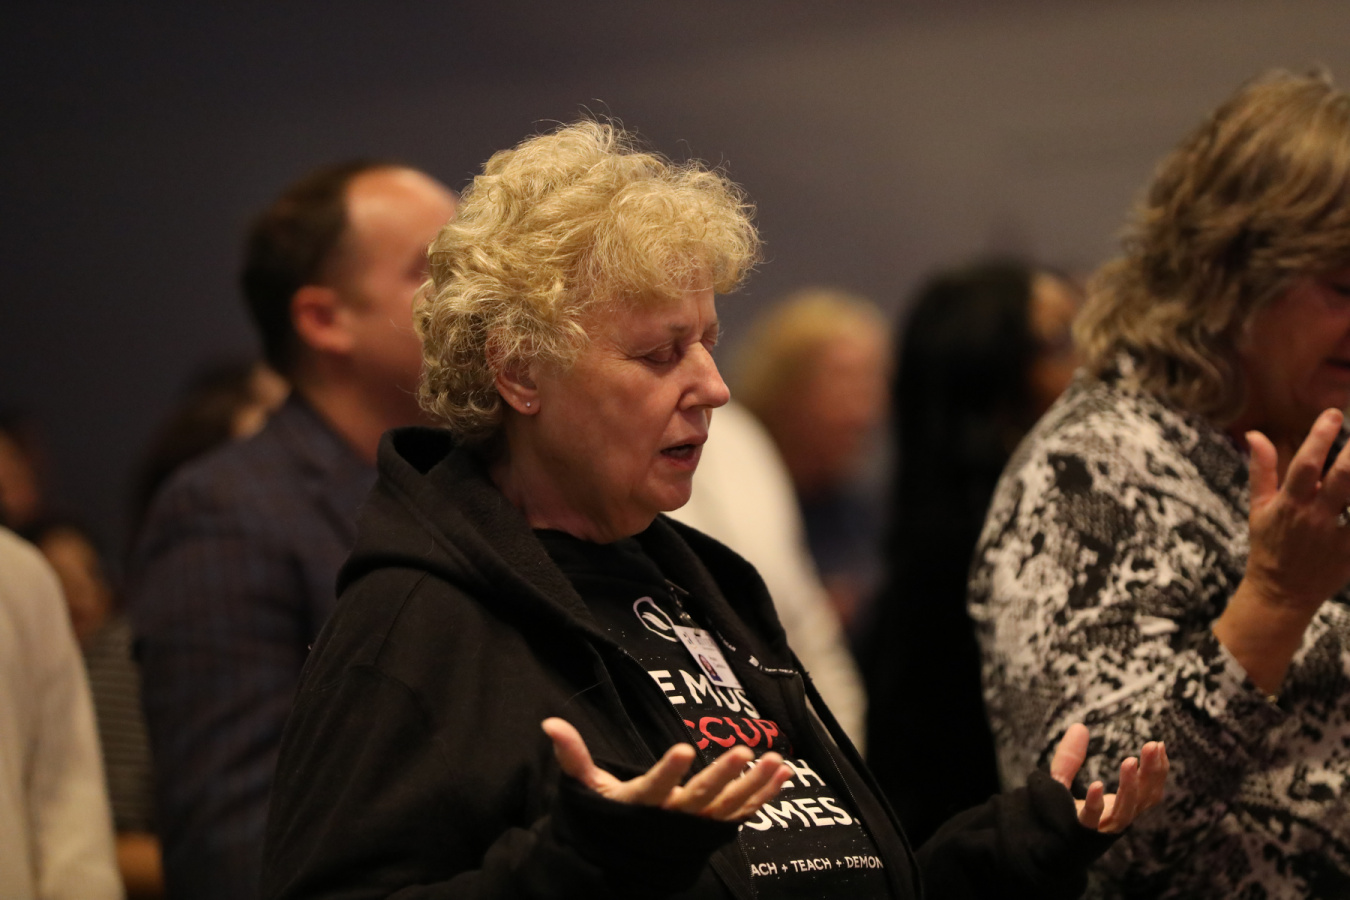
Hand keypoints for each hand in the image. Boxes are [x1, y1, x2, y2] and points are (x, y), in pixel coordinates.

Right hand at [542, 717, 791, 820]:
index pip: (655, 786)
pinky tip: (783, 775)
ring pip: (729, 806)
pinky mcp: (713, 829)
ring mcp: (696, 826)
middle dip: (722, 775)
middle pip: (700, 797)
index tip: (683, 748)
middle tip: (742, 752)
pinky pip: (743, 814)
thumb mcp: (586, 789)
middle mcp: (672, 818)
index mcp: (640, 805)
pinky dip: (764, 796)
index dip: (668, 771)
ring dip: (754, 784)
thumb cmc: (604, 819)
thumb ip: (573, 756)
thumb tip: (549, 722)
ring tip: (776, 760)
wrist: (621, 865)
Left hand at [1050, 723, 1167, 832]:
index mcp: (1119, 807)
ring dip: (1130, 787)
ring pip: (1125, 811)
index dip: (1158, 770)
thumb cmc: (1058, 816)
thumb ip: (1070, 757)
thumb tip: (1079, 727)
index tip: (1158, 745)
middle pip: (1144, 799)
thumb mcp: (1062, 780)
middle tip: (1153, 746)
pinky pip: (1093, 821)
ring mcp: (1102, 828)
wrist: (1039, 847)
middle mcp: (1116, 818)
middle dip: (1152, 773)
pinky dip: (1096, 804)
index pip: (1149, 790)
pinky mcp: (1082, 834)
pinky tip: (1097, 785)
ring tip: (1130, 760)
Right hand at [1214, 409, 1349, 692]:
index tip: (1334, 415)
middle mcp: (1313, 517)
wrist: (1280, 593)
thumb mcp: (1259, 507)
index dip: (1319, 438)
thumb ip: (1261, 469)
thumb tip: (1255, 434)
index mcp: (1289, 504)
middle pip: (1343, 480)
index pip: (1304, 465)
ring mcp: (1336, 537)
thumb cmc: (1269, 545)